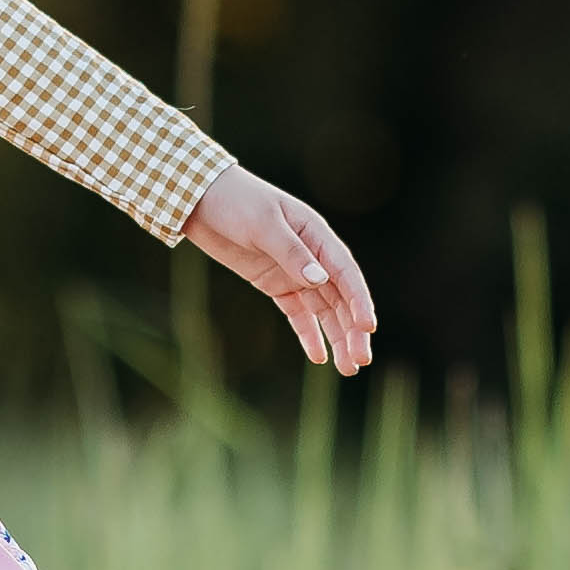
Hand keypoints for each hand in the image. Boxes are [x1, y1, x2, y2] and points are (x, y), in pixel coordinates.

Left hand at [183, 166, 377, 377]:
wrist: (201, 200)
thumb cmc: (236, 202)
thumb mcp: (263, 224)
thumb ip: (290, 252)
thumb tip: (320, 280)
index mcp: (316, 235)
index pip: (345, 273)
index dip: (359, 300)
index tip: (367, 327)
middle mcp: (312, 256)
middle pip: (340, 297)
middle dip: (352, 330)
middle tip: (361, 360)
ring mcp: (294, 272)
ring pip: (324, 310)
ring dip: (337, 337)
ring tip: (348, 369)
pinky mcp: (275, 284)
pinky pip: (298, 313)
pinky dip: (309, 334)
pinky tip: (319, 358)